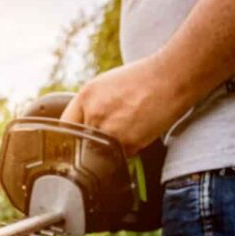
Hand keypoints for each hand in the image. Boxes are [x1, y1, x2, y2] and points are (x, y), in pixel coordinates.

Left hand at [60, 54, 193, 156]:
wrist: (171, 78)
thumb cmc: (140, 79)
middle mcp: (93, 114)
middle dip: (89, 145)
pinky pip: (118, 158)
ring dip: (106, 151)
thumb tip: (76, 131)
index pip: (64, 127)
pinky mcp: (127, 143)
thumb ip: (87, 106)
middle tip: (105, 137)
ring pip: (98, 154)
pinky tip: (135, 136)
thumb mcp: (104, 85)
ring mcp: (110, 130)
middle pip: (79, 144)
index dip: (69, 136)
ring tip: (124, 132)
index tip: (72, 142)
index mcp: (84, 97)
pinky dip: (124, 153)